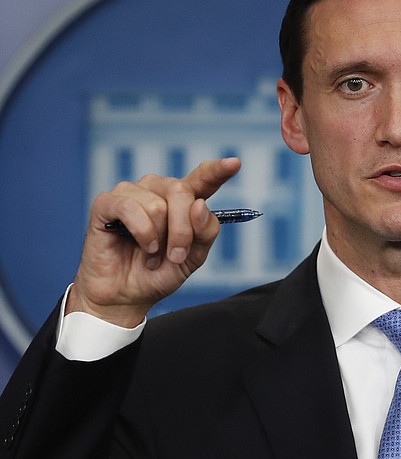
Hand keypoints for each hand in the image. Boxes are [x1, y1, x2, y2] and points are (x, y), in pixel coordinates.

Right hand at [67, 158, 241, 326]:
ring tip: (151, 253)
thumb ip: (205, 232)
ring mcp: (132, 192)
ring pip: (157, 204)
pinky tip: (141, 245)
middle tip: (175, 255)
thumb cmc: (159, 272)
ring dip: (158, 238)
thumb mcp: (194, 257)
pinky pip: (130, 208)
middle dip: (183, 230)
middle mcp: (158, 189)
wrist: (126, 295)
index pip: (203, 178)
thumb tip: (199, 205)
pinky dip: (141, 233)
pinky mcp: (106, 202)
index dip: (217, 170)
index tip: (235, 163)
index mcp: (183, 199)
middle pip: (183, 192)